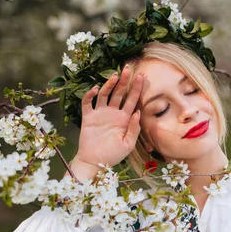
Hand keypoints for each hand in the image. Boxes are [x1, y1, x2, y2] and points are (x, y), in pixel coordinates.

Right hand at [72, 66, 142, 180]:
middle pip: (119, 93)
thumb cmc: (113, 155)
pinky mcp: (88, 117)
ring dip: (109, 85)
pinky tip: (94, 89)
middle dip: (124, 81)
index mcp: (124, 118)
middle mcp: (113, 113)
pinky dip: (90, 95)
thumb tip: (137, 113)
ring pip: (104, 94)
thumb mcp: (128, 144)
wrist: (95, 162)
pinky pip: (88, 103)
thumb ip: (134, 129)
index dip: (137, 88)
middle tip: (128, 69)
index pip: (132, 100)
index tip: (142, 76)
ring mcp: (100, 113)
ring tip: (114, 76)